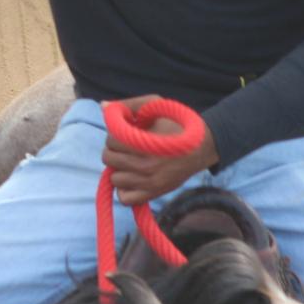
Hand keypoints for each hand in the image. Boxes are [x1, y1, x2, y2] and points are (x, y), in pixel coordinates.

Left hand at [102, 95, 218, 205]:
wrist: (201, 147)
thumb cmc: (176, 125)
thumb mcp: (155, 106)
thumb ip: (129, 105)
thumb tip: (103, 106)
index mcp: (145, 143)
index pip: (111, 141)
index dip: (115, 135)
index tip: (125, 134)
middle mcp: (146, 165)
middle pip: (109, 159)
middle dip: (114, 151)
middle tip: (126, 148)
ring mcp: (149, 182)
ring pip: (115, 179)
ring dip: (119, 170)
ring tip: (130, 163)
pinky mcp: (153, 194)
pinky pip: (125, 198)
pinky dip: (124, 189)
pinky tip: (132, 179)